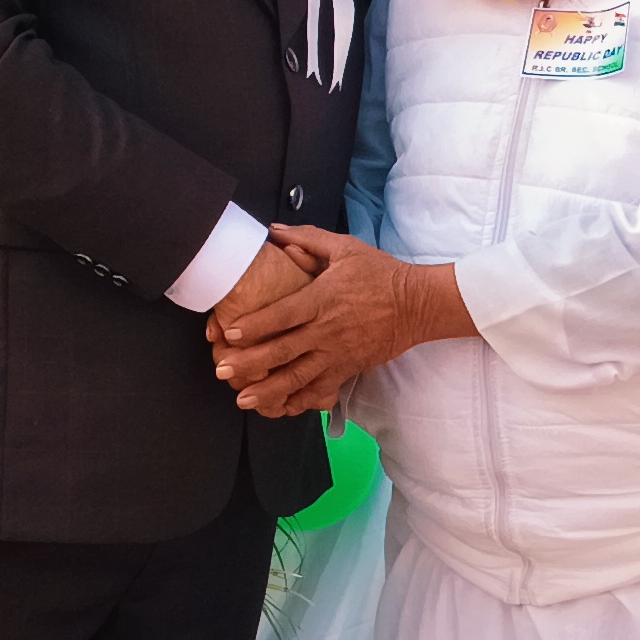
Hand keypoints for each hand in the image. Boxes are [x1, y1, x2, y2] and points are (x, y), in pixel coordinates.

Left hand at [210, 225, 472, 415]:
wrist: (417, 305)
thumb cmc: (380, 274)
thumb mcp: (345, 248)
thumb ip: (307, 239)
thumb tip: (274, 230)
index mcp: (322, 299)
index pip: (282, 315)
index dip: (254, 325)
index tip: (229, 333)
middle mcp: (326, 330)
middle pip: (282, 350)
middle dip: (249, 363)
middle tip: (222, 370)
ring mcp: (337, 354)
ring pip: (298, 377)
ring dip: (268, 390)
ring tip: (243, 399)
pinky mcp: (347, 369)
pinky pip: (320, 390)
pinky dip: (300, 402)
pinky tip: (281, 409)